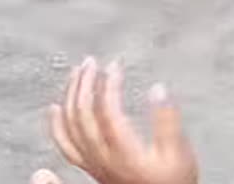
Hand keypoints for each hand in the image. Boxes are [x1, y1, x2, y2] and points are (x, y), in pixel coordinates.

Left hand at [34, 59, 198, 183]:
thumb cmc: (171, 181)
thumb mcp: (179, 152)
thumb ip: (167, 121)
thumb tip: (158, 90)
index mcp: (123, 151)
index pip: (107, 108)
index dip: (108, 83)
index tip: (114, 65)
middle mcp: (103, 157)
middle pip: (83, 114)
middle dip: (85, 83)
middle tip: (91, 62)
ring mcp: (93, 164)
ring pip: (70, 126)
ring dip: (70, 96)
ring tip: (75, 75)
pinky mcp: (90, 168)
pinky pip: (65, 145)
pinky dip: (57, 124)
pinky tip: (55, 108)